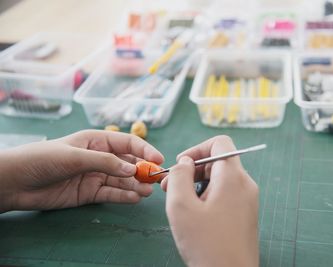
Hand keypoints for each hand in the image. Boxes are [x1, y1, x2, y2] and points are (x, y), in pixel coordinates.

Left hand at [0, 130, 163, 212]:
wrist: (16, 182)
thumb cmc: (43, 159)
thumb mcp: (75, 156)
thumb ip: (105, 162)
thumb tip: (132, 170)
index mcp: (97, 141)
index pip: (127, 143)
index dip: (145, 150)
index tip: (159, 159)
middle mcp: (100, 157)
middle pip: (128, 163)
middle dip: (143, 170)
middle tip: (156, 180)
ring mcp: (96, 176)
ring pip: (122, 180)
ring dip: (136, 185)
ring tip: (148, 191)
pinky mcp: (90, 193)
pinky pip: (111, 194)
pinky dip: (124, 196)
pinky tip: (135, 198)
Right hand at [162, 136, 258, 266]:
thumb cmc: (206, 244)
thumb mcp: (181, 206)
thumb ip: (179, 176)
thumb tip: (185, 162)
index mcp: (233, 177)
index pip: (220, 143)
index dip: (197, 148)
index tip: (180, 166)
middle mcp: (245, 184)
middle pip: (218, 161)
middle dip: (192, 169)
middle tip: (170, 187)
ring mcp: (247, 200)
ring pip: (220, 179)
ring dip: (197, 184)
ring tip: (179, 203)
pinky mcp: (245, 214)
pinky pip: (225, 194)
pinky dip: (207, 196)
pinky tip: (194, 214)